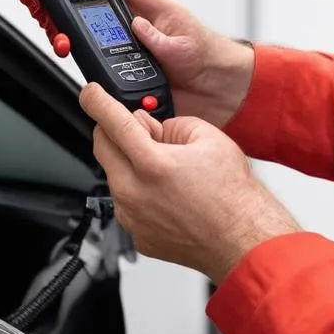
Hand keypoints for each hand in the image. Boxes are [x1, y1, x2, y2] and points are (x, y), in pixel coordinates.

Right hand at [71, 0, 254, 127]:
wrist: (214, 89)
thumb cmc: (204, 57)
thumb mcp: (183, 45)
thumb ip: (159, 38)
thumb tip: (137, 26)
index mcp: (148, 5)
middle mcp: (133, 23)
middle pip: (92, 2)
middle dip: (70, 3)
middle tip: (54, 9)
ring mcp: (126, 44)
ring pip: (89, 34)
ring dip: (73, 36)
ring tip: (64, 40)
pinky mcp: (123, 67)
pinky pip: (98, 65)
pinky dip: (89, 65)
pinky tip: (81, 64)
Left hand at [80, 83, 299, 282]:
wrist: (243, 240)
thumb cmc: (232, 196)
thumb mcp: (207, 137)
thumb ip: (168, 124)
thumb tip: (147, 124)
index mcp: (152, 165)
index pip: (112, 123)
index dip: (96, 101)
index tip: (90, 94)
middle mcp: (135, 194)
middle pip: (103, 149)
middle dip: (114, 132)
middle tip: (140, 130)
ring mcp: (133, 218)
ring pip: (114, 177)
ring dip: (129, 164)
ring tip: (165, 168)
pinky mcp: (138, 235)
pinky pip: (126, 203)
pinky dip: (138, 191)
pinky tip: (167, 193)